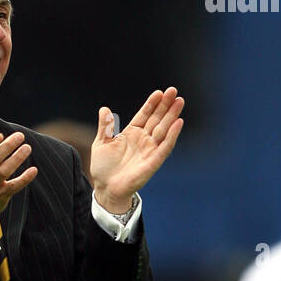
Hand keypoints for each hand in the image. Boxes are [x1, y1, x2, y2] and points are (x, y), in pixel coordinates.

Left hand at [89, 86, 184, 213]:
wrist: (105, 188)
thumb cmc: (103, 168)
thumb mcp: (101, 144)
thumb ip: (105, 127)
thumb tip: (104, 109)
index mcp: (131, 133)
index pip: (144, 115)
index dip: (152, 104)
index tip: (159, 92)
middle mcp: (143, 140)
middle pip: (157, 119)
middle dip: (165, 105)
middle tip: (174, 91)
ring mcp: (149, 150)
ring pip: (164, 129)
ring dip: (172, 115)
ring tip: (179, 101)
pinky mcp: (154, 161)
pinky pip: (165, 146)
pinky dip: (172, 135)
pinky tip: (178, 122)